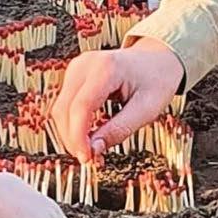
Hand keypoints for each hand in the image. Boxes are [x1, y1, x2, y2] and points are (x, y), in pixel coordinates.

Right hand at [52, 40, 184, 163]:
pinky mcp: (75, 75)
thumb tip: (94, 149)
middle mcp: (86, 64)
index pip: (81, 106)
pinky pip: (65, 104)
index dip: (79, 136)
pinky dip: (73, 123)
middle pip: (64, 108)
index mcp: (106, 68)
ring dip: (70, 133)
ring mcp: (77, 67)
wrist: (157, 59)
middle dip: (72, 138)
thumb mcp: (147, 109)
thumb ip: (120, 129)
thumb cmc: (157, 80)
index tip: (87, 157)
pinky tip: (88, 136)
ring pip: (60, 108)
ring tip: (91, 149)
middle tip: (90, 158)